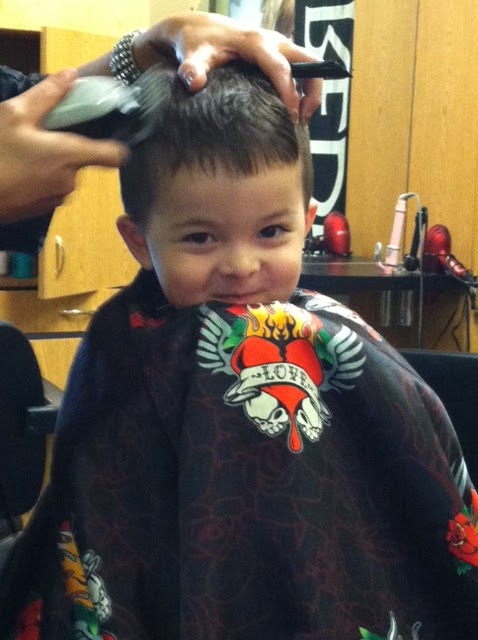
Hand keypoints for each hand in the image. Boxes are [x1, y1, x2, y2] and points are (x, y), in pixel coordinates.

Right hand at [0, 69, 126, 221]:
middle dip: (65, 148)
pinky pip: (50, 187)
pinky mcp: (42, 210)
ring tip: (21, 154)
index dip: (115, 146)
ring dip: (50, 164)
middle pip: (82, 161)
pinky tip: (16, 170)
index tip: (107, 135)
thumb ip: (47, 95)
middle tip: (37, 137)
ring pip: (64, 174)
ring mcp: (57, 198)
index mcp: (70, 156)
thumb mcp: (15, 114)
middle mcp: (70, 180)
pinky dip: (39, 178)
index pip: (114, 156)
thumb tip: (71, 74)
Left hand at [134, 12, 321, 123]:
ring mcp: (278, 46)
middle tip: (301, 119)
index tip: (290, 117)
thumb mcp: (192, 55)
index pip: (281, 68)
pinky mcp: (278, 53)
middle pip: (309, 62)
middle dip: (312, 91)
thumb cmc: (197, 43)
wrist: (200, 29)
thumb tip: (194, 82)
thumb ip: (192, 69)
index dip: (289, 93)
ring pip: (309, 66)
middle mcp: (273, 41)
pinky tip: (291, 109)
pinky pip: (301, 69)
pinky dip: (303, 88)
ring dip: (310, 91)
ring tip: (299, 118)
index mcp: (256, 42)